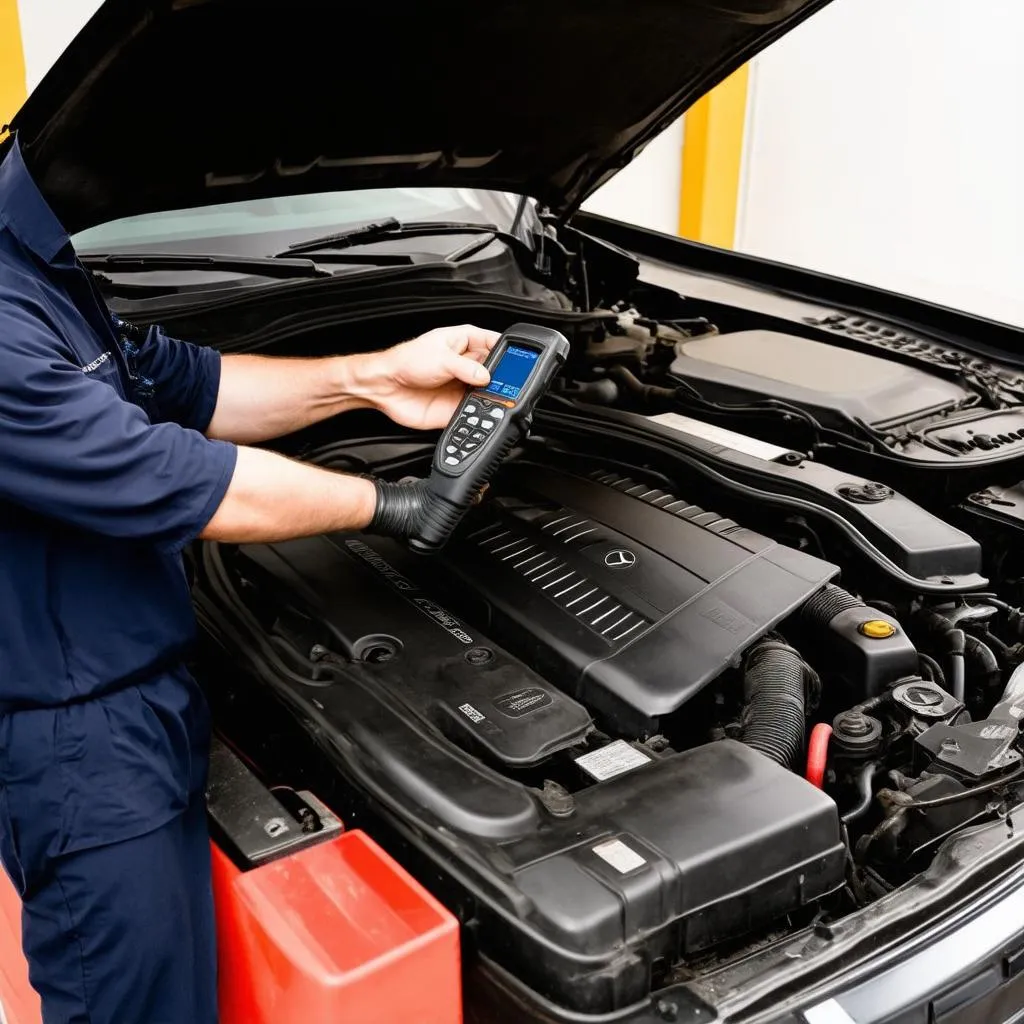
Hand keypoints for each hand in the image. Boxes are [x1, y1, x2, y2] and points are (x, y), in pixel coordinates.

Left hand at [356, 325, 499, 429]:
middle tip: (505, 383)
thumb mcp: (440, 358)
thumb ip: (466, 368)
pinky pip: (474, 411)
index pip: (494, 343)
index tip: (517, 360)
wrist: (385, 386)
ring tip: (491, 397)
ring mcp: (463, 386)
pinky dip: (479, 412)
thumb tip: (487, 376)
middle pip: (496, 370)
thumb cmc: (406, 361)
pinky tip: (479, 410)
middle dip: (502, 377)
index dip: (507, 350)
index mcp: (465, 342)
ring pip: (488, 392)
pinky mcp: (457, 406)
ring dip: (491, 396)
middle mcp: (466, 364)